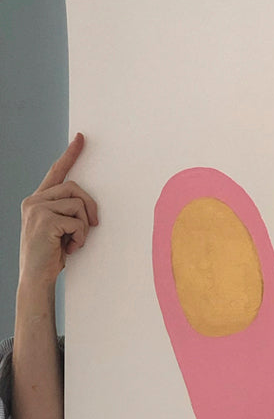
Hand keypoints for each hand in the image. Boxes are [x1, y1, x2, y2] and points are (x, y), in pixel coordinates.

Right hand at [18, 132, 98, 285]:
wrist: (35, 279)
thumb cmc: (50, 257)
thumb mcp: (58, 230)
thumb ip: (66, 213)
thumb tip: (87, 206)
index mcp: (37, 201)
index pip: (56, 172)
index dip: (70, 155)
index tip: (81, 139)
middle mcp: (34, 201)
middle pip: (74, 187)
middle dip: (90, 206)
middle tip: (93, 225)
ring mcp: (37, 209)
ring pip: (77, 204)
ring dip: (83, 226)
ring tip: (74, 242)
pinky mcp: (44, 220)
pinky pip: (77, 221)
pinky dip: (80, 237)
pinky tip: (69, 248)